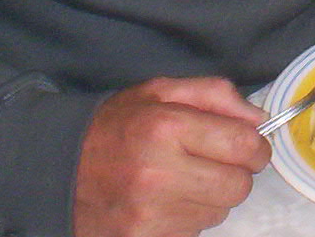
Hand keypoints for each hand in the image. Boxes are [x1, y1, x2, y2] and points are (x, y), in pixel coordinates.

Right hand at [74, 78, 267, 236]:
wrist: (56, 168)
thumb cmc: (115, 126)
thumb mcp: (161, 91)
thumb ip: (215, 95)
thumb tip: (258, 120)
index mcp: (167, 127)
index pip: (244, 145)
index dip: (255, 147)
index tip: (247, 146)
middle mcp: (158, 172)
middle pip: (238, 186)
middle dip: (236, 174)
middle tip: (214, 163)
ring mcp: (148, 212)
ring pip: (218, 212)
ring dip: (210, 197)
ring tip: (180, 179)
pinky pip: (192, 232)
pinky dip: (187, 218)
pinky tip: (165, 201)